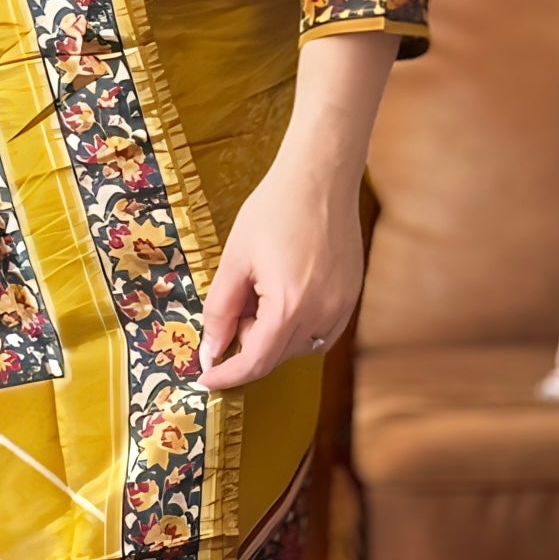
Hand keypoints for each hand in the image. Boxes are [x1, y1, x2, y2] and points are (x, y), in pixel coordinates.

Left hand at [195, 145, 364, 390]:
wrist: (319, 180)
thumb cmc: (273, 212)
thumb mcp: (235, 259)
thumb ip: (220, 309)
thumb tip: (211, 350)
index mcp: (289, 306)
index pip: (256, 361)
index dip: (228, 374)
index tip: (206, 379)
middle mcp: (322, 315)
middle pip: (277, 356)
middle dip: (247, 342)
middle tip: (234, 305)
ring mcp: (342, 308)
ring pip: (299, 346)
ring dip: (272, 335)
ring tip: (259, 289)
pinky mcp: (351, 298)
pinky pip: (320, 331)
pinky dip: (295, 325)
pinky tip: (282, 292)